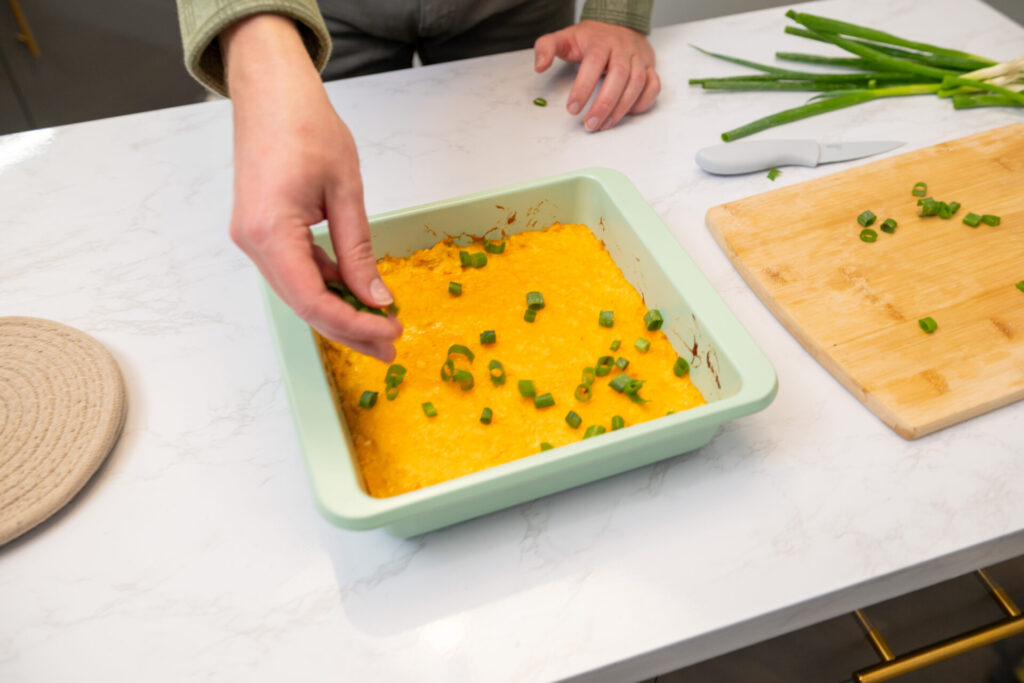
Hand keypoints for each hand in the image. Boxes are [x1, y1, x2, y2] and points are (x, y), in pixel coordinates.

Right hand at [222, 15, 400, 361]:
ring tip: (380, 325)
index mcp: (271, 232)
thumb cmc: (306, 126)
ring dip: (340, 311)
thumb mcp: (346, 191)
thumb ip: (358, 250)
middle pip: (304, 305)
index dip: (354, 325)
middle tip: (391, 346)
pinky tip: (358, 293)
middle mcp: (253, 243)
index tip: (390, 332)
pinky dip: (327, 285)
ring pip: (300, 292)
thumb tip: (377, 298)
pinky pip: (296, 271)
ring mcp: (253, 239)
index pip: (314, 301)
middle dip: (350, 329)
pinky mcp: (261, 232)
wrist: (271, 91)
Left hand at [534, 20, 659, 131]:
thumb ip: (546, 48)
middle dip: (604, 104)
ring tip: (604, 125)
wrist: (619, 24)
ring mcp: (639, 58)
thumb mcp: (564, 38)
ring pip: (637, 83)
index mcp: (600, 42)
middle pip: (619, 76)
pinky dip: (643, 102)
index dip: (583, 88)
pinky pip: (653, 86)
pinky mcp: (650, 67)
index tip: (572, 109)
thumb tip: (539, 66)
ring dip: (622, 108)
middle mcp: (622, 49)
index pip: (593, 64)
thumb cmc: (590, 39)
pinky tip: (628, 114)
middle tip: (590, 124)